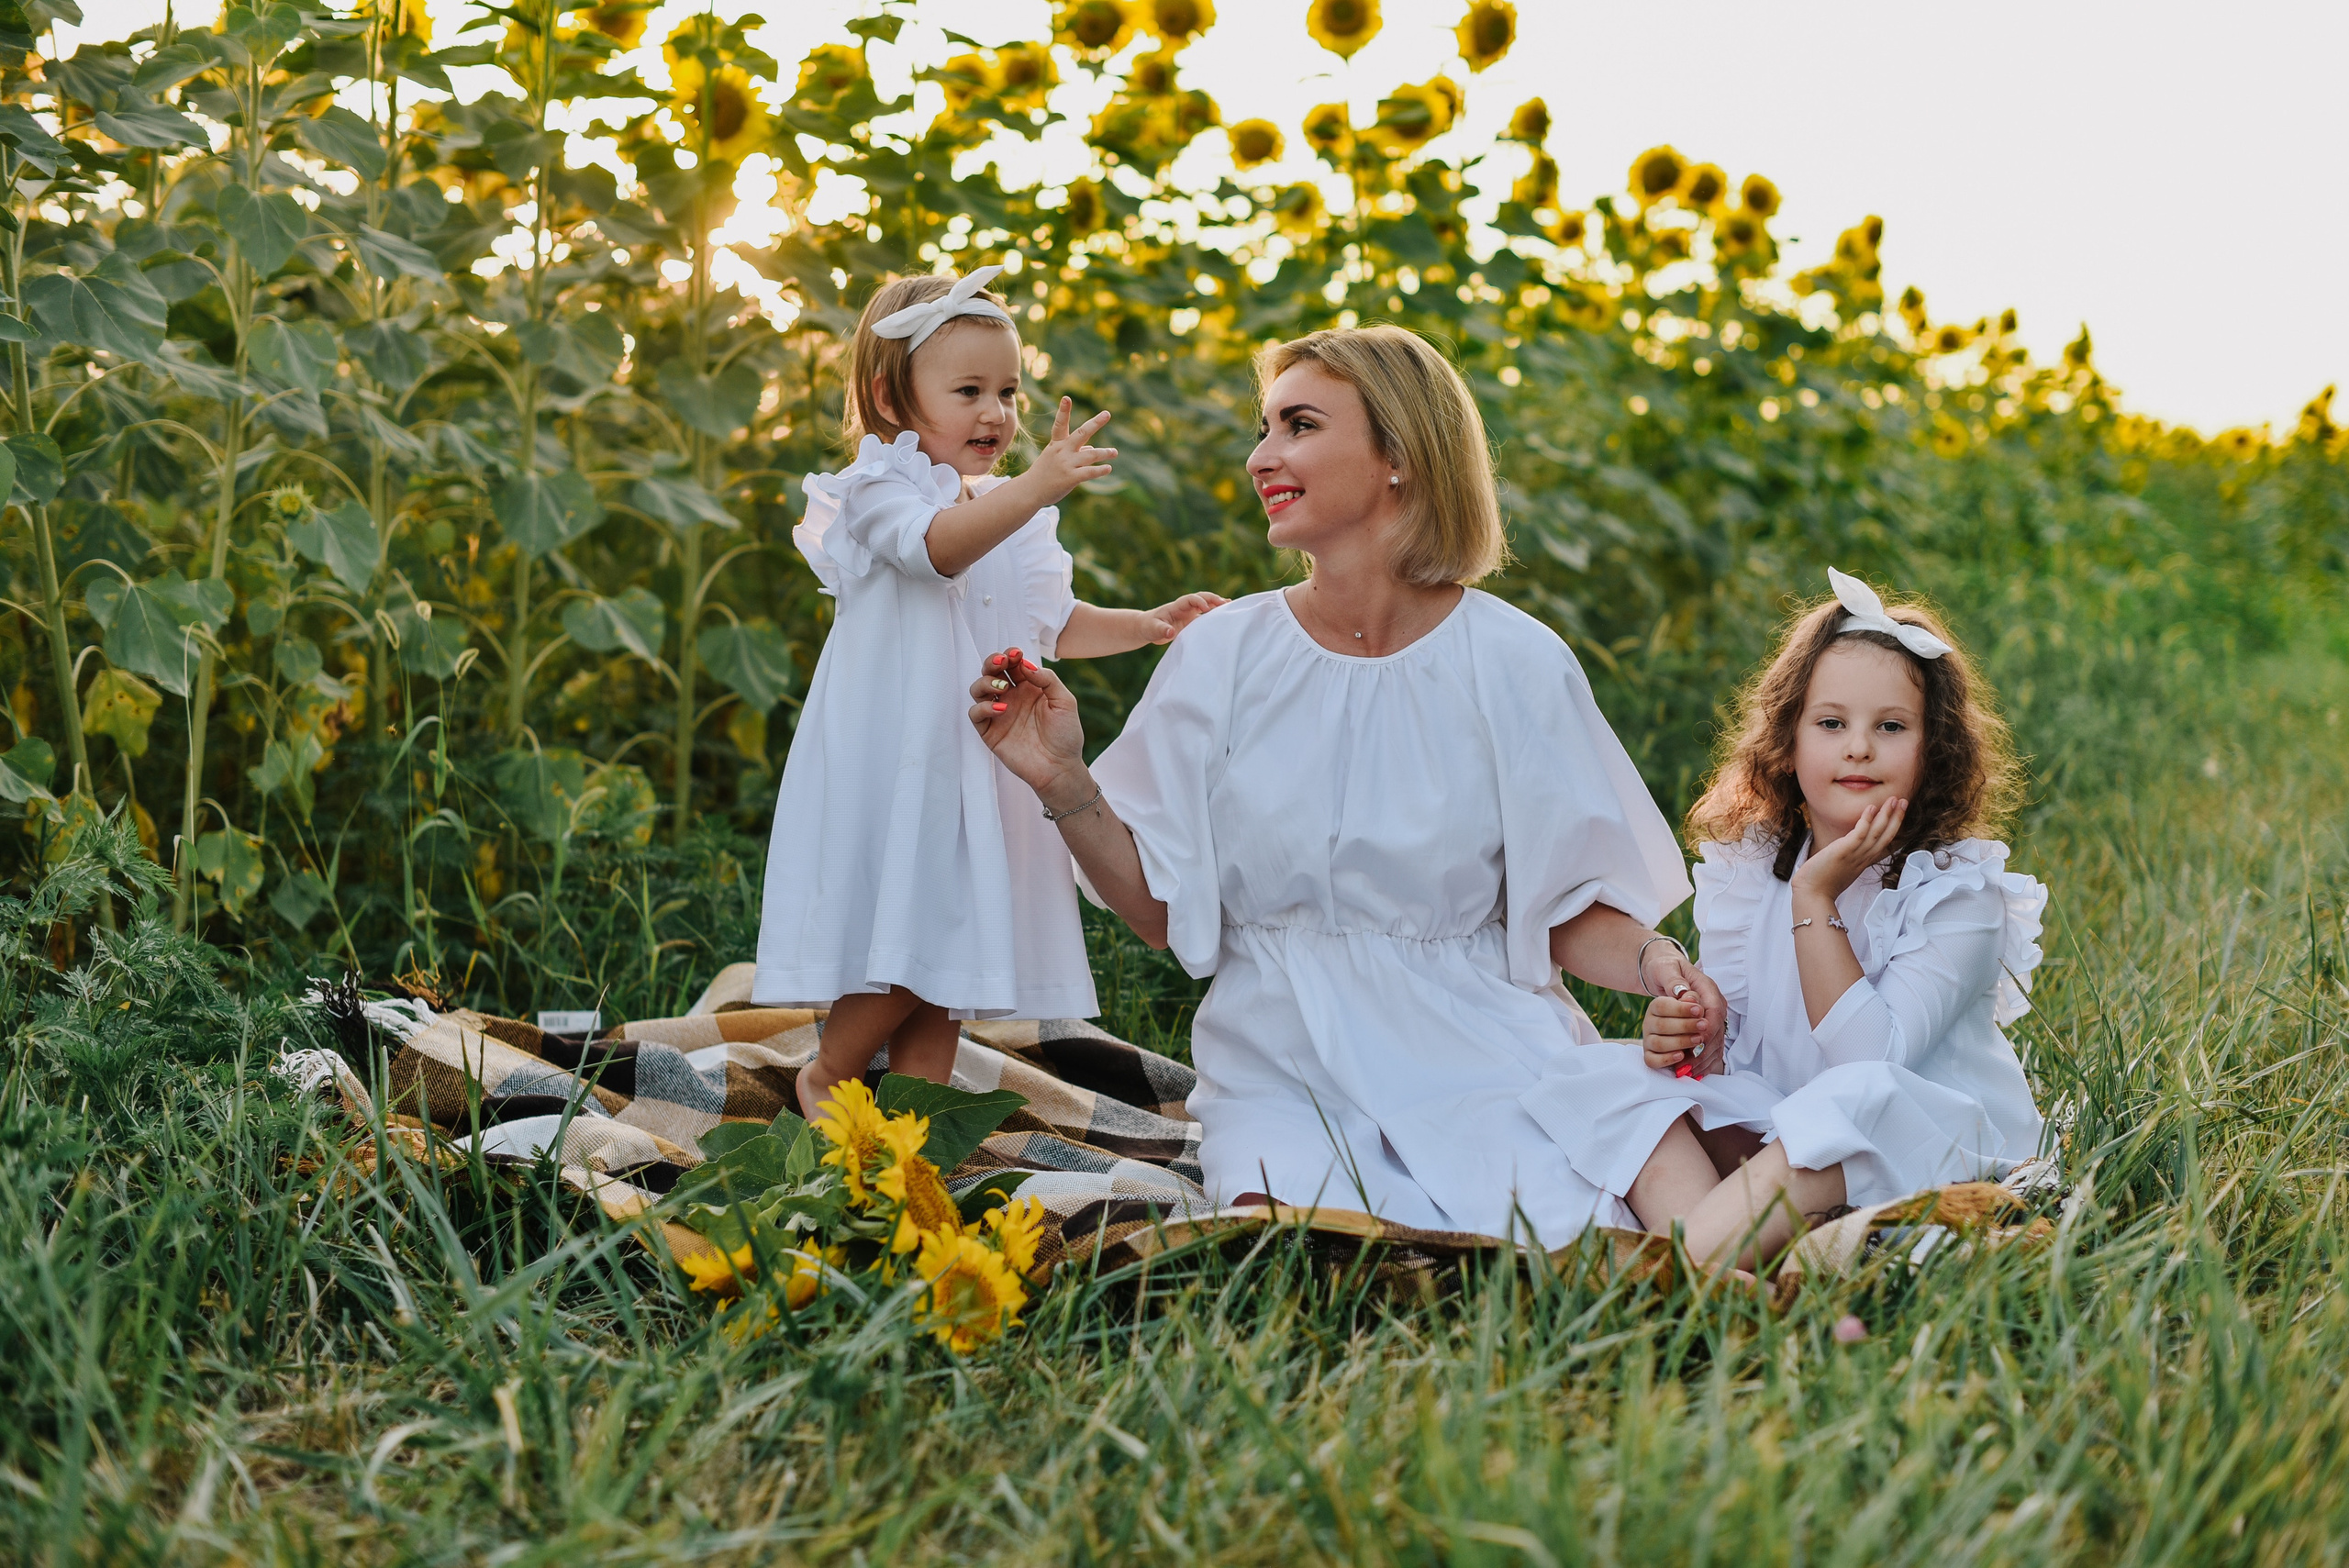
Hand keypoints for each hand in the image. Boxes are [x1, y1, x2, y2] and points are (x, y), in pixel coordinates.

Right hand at [969, 648, 1088, 799]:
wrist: (1060, 768)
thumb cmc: (1066, 735)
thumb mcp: (1065, 702)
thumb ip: (1047, 679)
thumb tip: (1025, 664)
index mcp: (1029, 687)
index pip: (1012, 664)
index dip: (1010, 655)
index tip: (1016, 654)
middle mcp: (1011, 697)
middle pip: (991, 672)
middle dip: (992, 662)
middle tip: (1001, 662)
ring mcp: (999, 714)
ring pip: (978, 689)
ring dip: (986, 682)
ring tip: (1003, 687)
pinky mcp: (990, 732)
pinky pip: (975, 713)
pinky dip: (983, 707)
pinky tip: (1001, 709)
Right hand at [1026, 397, 1116, 504]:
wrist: (1030, 491)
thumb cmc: (1044, 473)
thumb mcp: (1056, 458)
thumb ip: (1075, 452)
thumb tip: (1093, 450)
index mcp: (1057, 444)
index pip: (1060, 424)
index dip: (1063, 411)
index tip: (1066, 398)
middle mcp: (1062, 451)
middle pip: (1081, 433)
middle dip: (1095, 423)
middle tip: (1107, 413)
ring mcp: (1067, 464)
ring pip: (1091, 455)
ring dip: (1105, 453)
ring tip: (1115, 452)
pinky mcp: (1071, 478)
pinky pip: (1090, 472)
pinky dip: (1100, 470)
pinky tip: (1108, 468)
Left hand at [1141, 591, 1226, 643]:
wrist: (1148, 628)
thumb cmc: (1149, 627)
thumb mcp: (1153, 629)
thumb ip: (1161, 630)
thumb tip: (1171, 632)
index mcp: (1176, 606)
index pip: (1190, 599)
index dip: (1199, 601)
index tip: (1206, 608)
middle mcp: (1185, 607)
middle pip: (1202, 598)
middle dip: (1213, 599)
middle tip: (1225, 603)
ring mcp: (1189, 614)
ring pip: (1206, 605)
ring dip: (1217, 604)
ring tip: (1230, 605)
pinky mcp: (1192, 621)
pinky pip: (1206, 615)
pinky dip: (1215, 614)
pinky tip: (1226, 613)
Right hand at [1641, 992, 1708, 1072]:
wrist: (1682, 1023)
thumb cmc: (1687, 1005)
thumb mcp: (1684, 990)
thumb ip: (1681, 987)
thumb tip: (1684, 993)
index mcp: (1655, 1006)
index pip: (1662, 1006)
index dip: (1681, 1009)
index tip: (1699, 1010)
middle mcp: (1649, 1023)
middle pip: (1661, 1026)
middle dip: (1685, 1026)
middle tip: (1704, 1025)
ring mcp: (1648, 1040)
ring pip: (1658, 1043)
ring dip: (1680, 1042)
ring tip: (1698, 1040)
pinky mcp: (1650, 1055)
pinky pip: (1652, 1060)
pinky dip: (1667, 1059)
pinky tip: (1682, 1055)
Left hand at [1643, 948, 1727, 1075]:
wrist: (1664, 969)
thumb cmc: (1664, 968)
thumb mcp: (1665, 969)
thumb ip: (1674, 981)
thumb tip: (1684, 994)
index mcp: (1707, 988)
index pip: (1714, 1011)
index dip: (1707, 1028)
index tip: (1696, 1041)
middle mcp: (1713, 1003)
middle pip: (1716, 1030)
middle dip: (1703, 1049)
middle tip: (1686, 1063)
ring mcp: (1711, 1015)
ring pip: (1714, 1041)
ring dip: (1701, 1058)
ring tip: (1685, 1071)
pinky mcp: (1706, 1025)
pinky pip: (1709, 1046)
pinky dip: (1701, 1060)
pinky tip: (1690, 1071)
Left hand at [1791, 797, 1907, 904]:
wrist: (1811, 893)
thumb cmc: (1822, 882)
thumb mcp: (1842, 867)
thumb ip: (1848, 856)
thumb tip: (1847, 846)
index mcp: (1864, 861)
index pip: (1885, 843)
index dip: (1894, 828)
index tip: (1899, 813)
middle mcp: (1863, 858)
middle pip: (1886, 836)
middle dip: (1897, 818)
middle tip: (1904, 801)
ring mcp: (1855, 855)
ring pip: (1877, 833)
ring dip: (1887, 815)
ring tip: (1893, 799)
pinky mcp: (1844, 851)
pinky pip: (1860, 834)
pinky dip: (1866, 820)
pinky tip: (1871, 807)